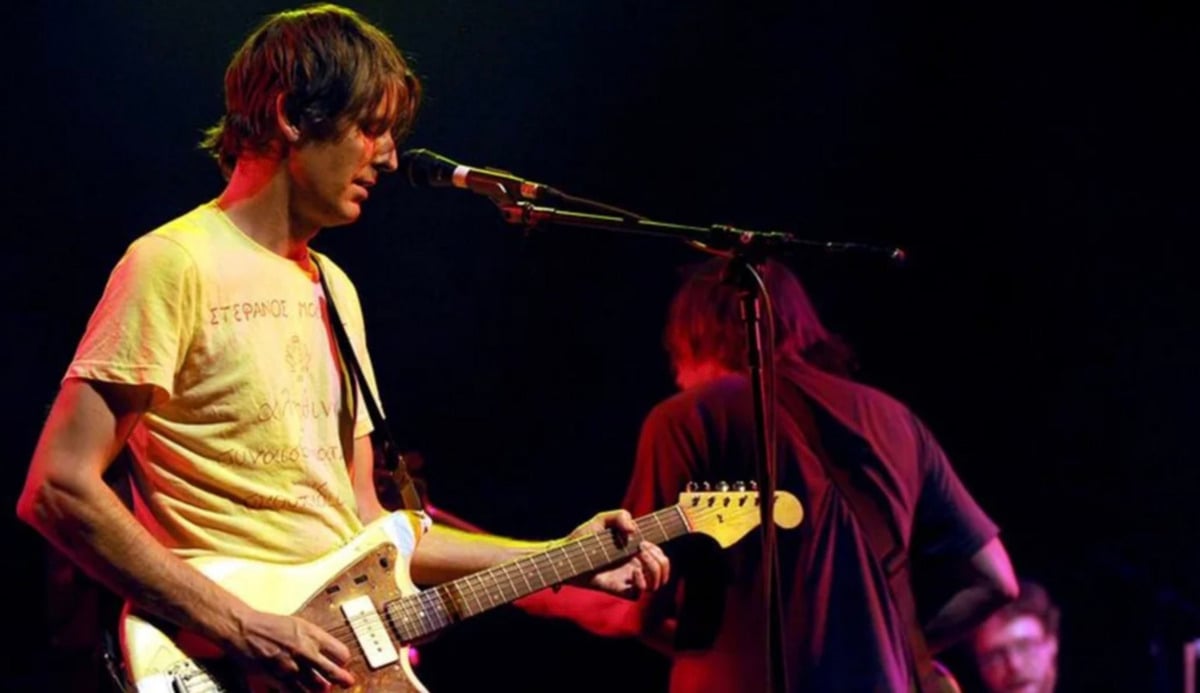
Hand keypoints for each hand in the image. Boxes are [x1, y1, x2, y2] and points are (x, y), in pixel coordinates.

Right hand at [228, 609, 355, 691]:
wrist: (244, 630)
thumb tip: (329, 652)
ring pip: (316, 687)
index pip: (340, 653)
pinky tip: (305, 692)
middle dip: (342, 679)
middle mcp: (305, 652)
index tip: (342, 662)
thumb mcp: (299, 624)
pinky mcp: (278, 680)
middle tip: (348, 683)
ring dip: (322, 688)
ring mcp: (292, 668)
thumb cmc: (270, 625)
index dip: (343, 659)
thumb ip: (315, 638)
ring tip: (324, 688)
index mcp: (312, 635)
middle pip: (332, 672)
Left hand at [567, 509, 669, 598]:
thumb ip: (620, 516)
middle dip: (659, 563)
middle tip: (642, 552)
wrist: (566, 555)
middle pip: (661, 569)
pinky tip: (633, 573)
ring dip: (654, 573)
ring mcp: (626, 578)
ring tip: (639, 563)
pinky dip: (641, 584)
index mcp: (633, 550)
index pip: (659, 555)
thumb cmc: (583, 537)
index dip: (660, 553)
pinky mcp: (617, 589)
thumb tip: (634, 531)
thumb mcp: (601, 520)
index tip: (646, 544)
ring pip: (655, 584)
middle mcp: (633, 565)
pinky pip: (638, 594)